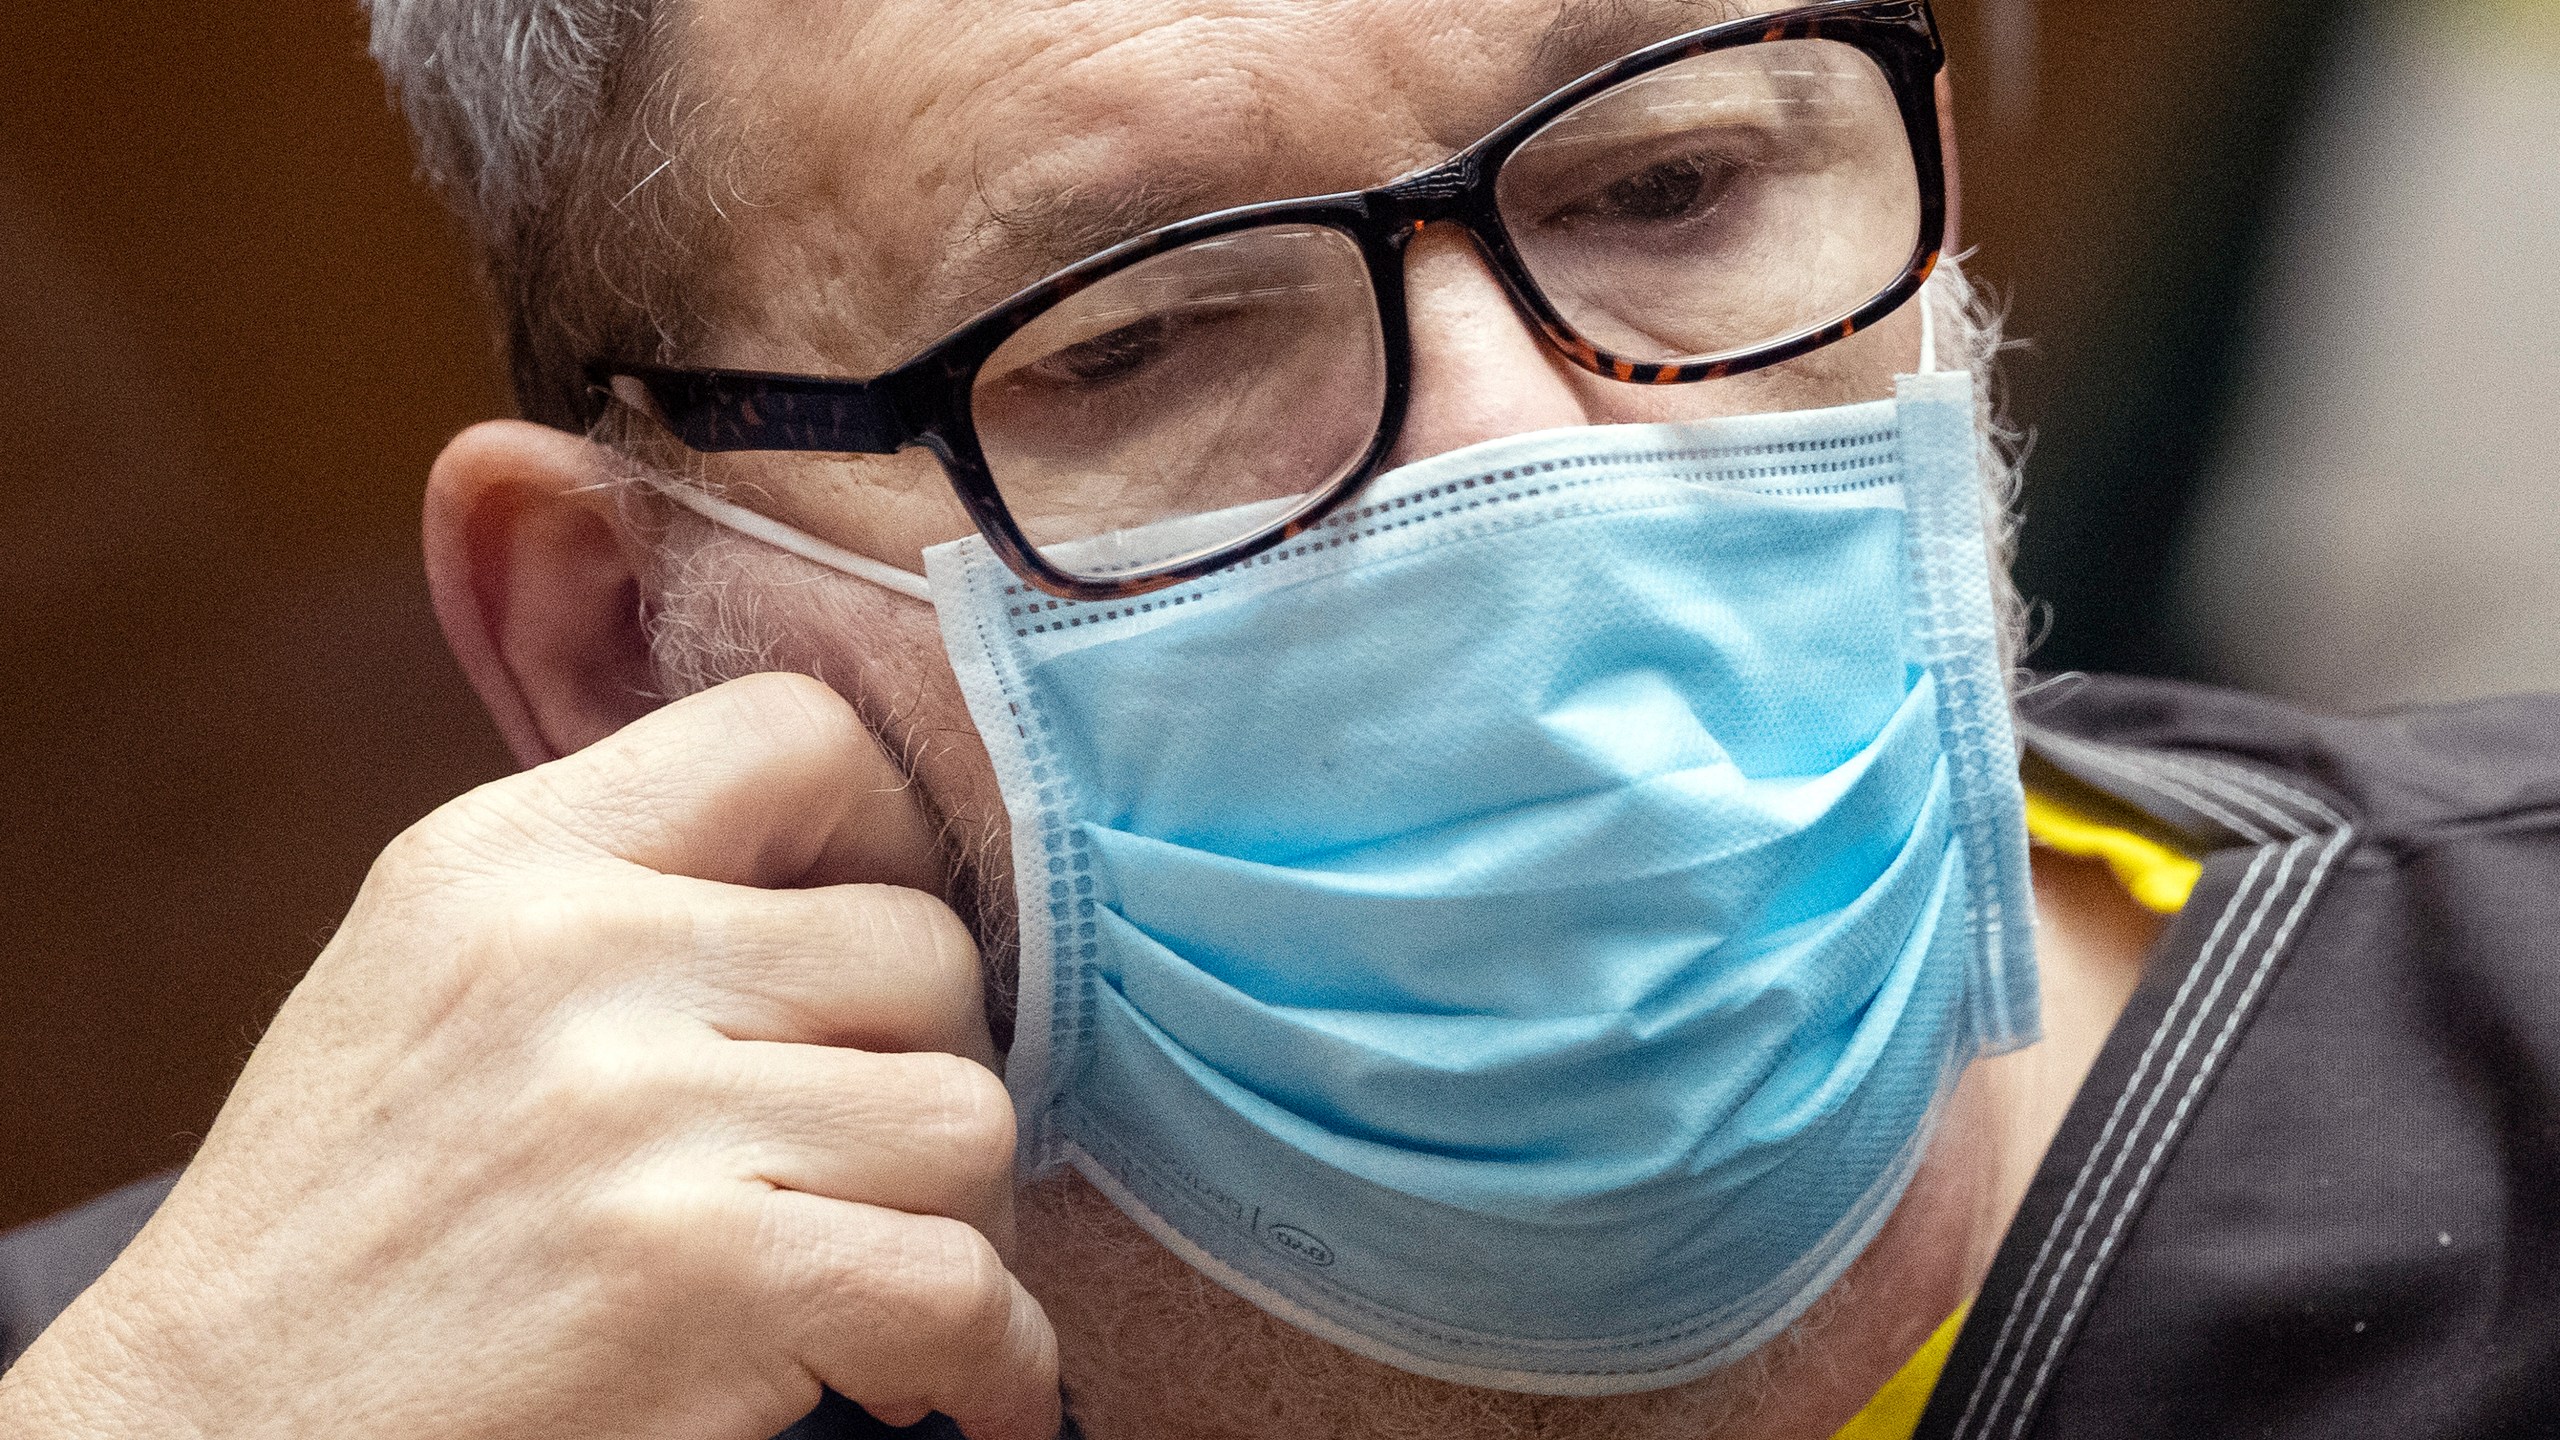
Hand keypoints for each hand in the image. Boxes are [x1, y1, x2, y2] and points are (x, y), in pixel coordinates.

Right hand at [0, 674, 1058, 1439]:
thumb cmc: (343, 1229)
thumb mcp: (430, 980)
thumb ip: (619, 897)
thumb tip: (870, 876)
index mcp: (508, 861)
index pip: (799, 736)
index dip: (895, 836)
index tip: (887, 949)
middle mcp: (575, 958)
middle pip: (925, 950)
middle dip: (934, 1069)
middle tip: (882, 1161)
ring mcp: (636, 1115)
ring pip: (968, 1116)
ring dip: (961, 1216)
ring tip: (890, 1275)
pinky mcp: (696, 1277)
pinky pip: (961, 1284)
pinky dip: (997, 1355)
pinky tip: (958, 1384)